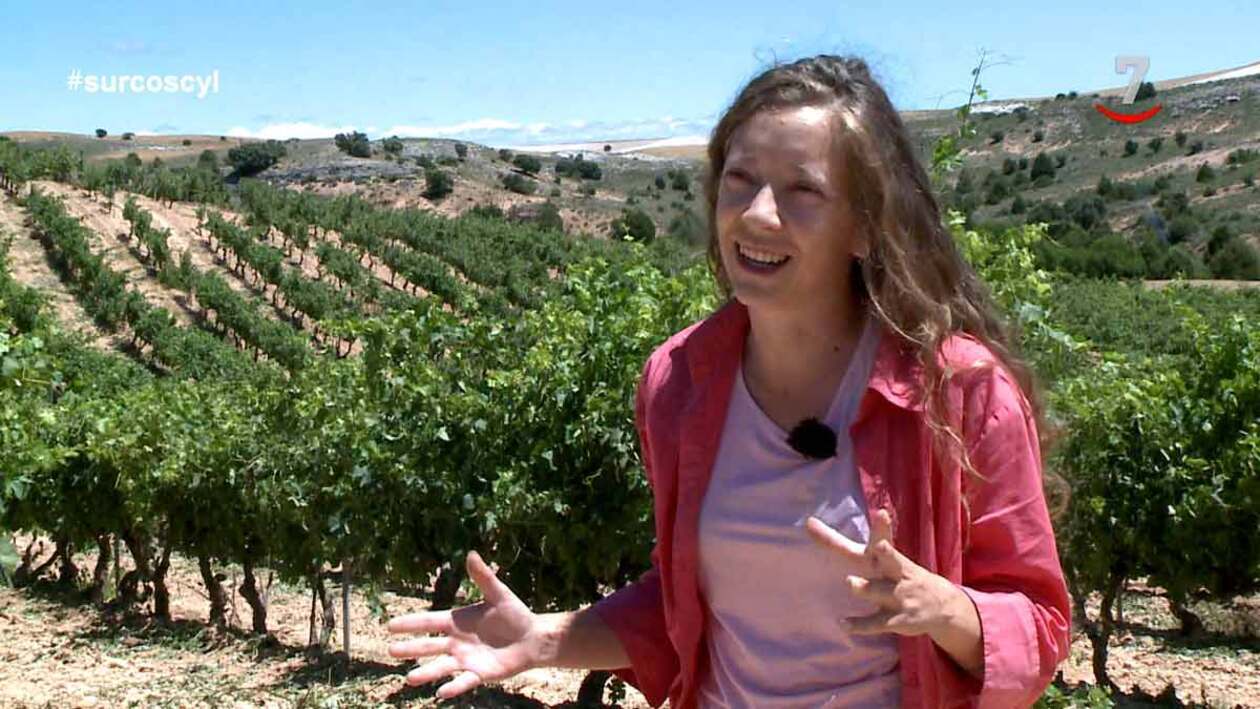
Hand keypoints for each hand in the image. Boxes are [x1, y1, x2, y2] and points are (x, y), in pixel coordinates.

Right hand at [387, 551, 542, 698]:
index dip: (410, 623)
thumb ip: (483, 577)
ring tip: (409, 679)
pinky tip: (441, 693)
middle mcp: (456, 642)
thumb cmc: (514, 614)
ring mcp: (466, 659)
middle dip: (410, 648)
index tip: (390, 625)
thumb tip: (471, 553)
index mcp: (457, 621)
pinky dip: (453, 687)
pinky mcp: (479, 674)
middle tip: (390, 651)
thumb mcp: (498, 594)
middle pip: (429, 646)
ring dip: (426, 673)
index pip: (429, 621)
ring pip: (441, 667)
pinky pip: (464, 681)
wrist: (532, 637)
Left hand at [805, 508, 982, 674]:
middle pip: (891, 559)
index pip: (882, 538)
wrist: (942, 606)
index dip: (882, 527)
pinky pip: (876, 624)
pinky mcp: (899, 619)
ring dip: (865, 588)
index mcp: (888, 557)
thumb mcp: (876, 557)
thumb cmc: (898, 574)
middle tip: (882, 545)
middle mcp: (895, 573)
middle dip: (887, 552)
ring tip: (850, 583)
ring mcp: (899, 596)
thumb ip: (841, 543)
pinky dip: (859, 625)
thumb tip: (807, 522)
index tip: (882, 512)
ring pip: (878, 591)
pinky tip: (843, 624)